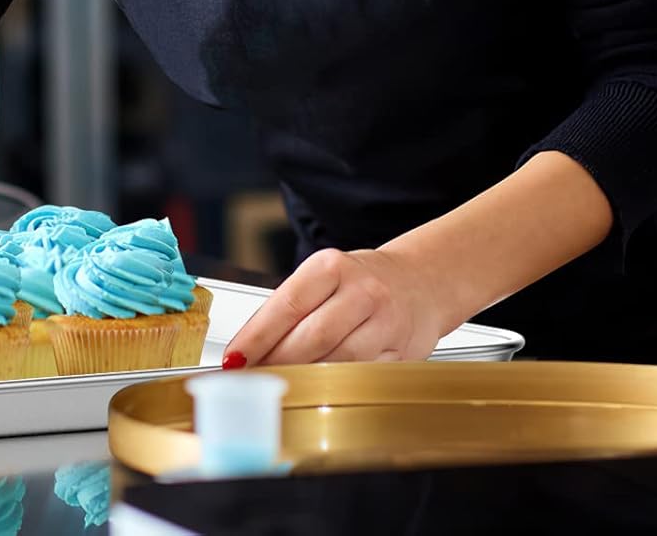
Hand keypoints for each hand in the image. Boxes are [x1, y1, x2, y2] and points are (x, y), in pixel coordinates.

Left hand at [223, 247, 445, 366]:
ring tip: (280, 384)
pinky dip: (335, 385)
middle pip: (310, 337)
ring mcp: (385, 323)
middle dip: (276, 362)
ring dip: (304, 377)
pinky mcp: (401, 352)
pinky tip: (317, 389)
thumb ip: (292, 307)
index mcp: (331, 266)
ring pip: (337, 361)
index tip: (235, 358)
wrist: (420, 282)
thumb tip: (250, 346)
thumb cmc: (360, 281)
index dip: (257, 336)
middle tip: (253, 378)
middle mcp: (361, 291)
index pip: (286, 304)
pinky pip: (362, 375)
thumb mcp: (324, 277)